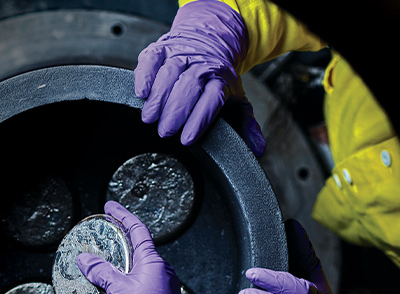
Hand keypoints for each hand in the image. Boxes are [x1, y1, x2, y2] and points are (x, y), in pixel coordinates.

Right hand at [76, 201, 189, 293]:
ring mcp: (166, 284)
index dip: (122, 215)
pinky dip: (131, 278)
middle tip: (107, 234)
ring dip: (126, 262)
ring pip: (143, 266)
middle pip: (140, 247)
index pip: (137, 229)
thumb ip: (100, 271)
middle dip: (122, 240)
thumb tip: (84, 259)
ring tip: (108, 264)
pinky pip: (146, 281)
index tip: (110, 206)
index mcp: (153, 261)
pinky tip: (120, 288)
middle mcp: (163, 269)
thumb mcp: (117, 289)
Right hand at [134, 0, 264, 154]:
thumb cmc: (217, 75)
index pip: (212, 99)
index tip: (187, 139)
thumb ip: (246, 125)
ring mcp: (179, 55)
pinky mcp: (160, 49)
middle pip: (189, 86)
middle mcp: (200, 65)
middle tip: (165, 132)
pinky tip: (141, 93)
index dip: (199, 119)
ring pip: (169, 73)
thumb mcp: (236, 98)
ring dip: (158, 97)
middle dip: (176, 111)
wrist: (208, 38)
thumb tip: (258, 149)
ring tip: (150, 117)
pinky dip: (145, 75)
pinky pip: (152, 60)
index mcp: (221, 79)